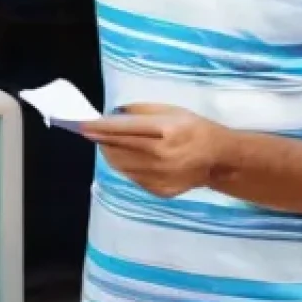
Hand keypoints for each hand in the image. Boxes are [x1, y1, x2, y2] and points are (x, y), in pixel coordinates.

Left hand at [80, 104, 226, 197]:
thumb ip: (140, 112)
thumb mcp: (171, 111)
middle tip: (89, 132)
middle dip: (100, 140)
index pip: (125, 129)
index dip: (101, 127)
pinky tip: (126, 156)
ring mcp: (162, 176)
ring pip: (121, 165)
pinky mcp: (161, 190)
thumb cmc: (193, 128)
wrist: (219, 159)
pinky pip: (132, 176)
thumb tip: (111, 115)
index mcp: (168, 132)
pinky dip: (124, 165)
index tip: (82, 124)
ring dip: (109, 153)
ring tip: (106, 143)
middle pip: (119, 148)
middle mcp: (164, 156)